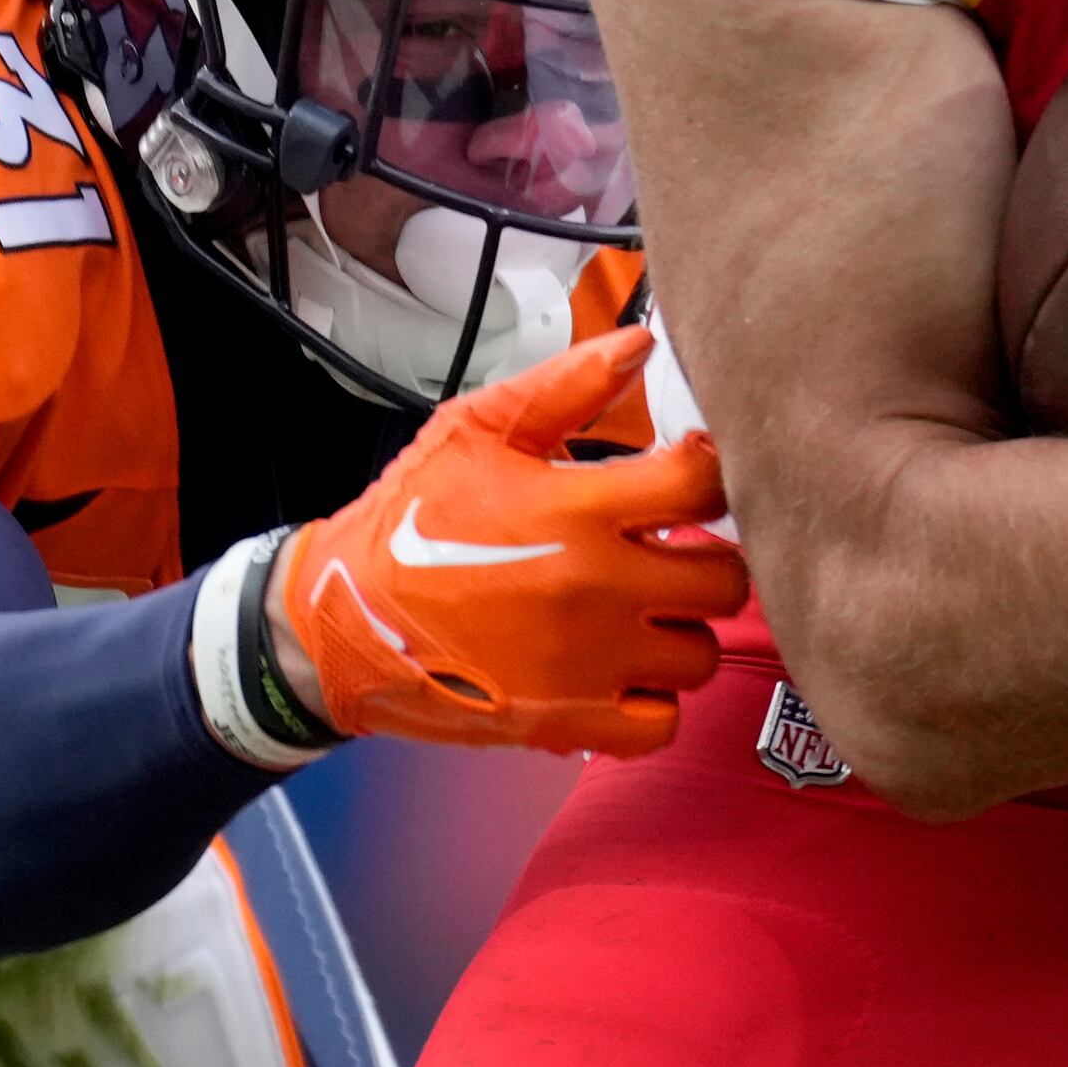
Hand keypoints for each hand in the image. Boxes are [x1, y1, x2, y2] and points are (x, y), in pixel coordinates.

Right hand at [278, 326, 745, 755]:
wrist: (342, 622)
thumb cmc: (408, 523)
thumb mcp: (474, 430)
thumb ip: (566, 386)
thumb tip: (640, 343)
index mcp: (576, 510)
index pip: (703, 486)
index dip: (710, 473)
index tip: (691, 476)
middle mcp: (595, 591)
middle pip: (725, 580)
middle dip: (706, 558)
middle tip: (668, 551)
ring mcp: (587, 665)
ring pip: (701, 654)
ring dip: (680, 630)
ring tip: (639, 611)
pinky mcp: (570, 723)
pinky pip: (663, 722)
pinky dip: (653, 701)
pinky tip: (623, 669)